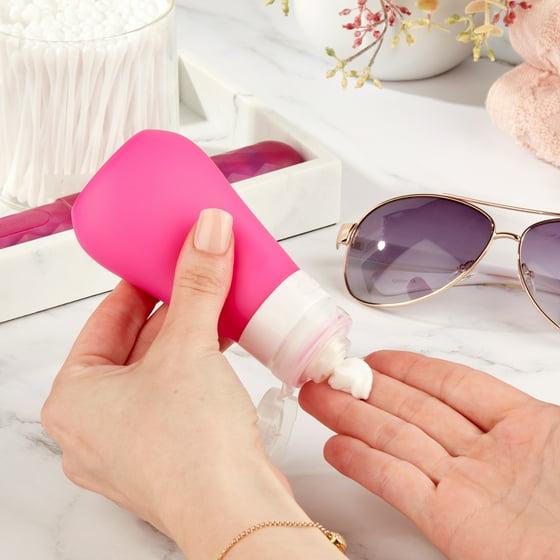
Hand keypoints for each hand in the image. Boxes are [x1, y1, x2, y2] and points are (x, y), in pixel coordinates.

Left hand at [41, 209, 309, 558]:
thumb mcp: (190, 347)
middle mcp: (95, 425)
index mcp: (75, 398)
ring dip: (188, 337)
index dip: (135, 284)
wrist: (236, 512)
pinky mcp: (165, 453)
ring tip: (215, 305)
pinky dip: (196, 367)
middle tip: (195, 276)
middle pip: (133, 345)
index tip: (159, 261)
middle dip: (170, 309)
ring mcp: (130, 444)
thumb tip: (208, 230)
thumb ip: (199, 283)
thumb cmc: (192, 447)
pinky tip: (222, 346)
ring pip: (157, 371)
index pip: (104, 320)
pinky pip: (175, 394)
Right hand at [300, 350, 559, 559]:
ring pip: (398, 442)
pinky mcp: (451, 526)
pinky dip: (364, 465)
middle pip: (415, 410)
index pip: (454, 385)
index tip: (376, 356)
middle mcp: (488, 456)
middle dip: (367, 388)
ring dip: (353, 419)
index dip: (412, 367)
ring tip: (317, 400)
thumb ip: (520, 407)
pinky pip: (399, 486)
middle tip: (328, 375)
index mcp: (526, 428)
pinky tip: (336, 448)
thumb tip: (494, 371)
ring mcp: (466, 489)